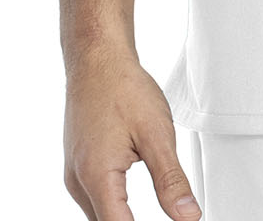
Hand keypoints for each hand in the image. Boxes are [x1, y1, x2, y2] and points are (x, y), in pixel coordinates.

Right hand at [63, 47, 201, 220]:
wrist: (97, 58)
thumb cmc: (123, 87)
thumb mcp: (157, 134)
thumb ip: (171, 181)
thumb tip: (188, 217)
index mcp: (97, 177)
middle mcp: (78, 182)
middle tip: (170, 214)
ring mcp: (74, 176)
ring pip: (98, 217)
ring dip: (121, 220)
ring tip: (156, 212)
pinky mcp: (76, 168)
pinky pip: (93, 201)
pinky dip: (112, 207)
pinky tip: (129, 202)